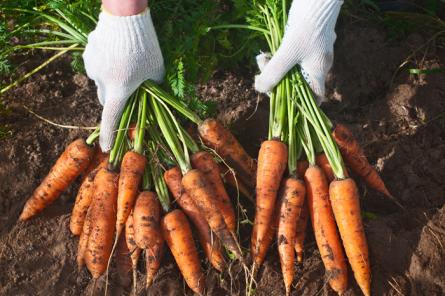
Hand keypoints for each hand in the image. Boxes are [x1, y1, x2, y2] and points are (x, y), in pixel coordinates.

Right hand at [83, 9, 163, 151]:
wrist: (126, 18)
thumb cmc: (146, 47)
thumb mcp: (156, 71)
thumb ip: (152, 87)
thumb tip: (150, 96)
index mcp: (119, 90)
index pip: (111, 118)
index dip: (108, 135)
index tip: (104, 148)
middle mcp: (101, 81)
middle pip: (106, 100)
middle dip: (116, 100)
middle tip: (129, 92)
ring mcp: (92, 67)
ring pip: (101, 81)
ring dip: (111, 80)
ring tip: (126, 64)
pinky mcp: (88, 53)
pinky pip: (97, 65)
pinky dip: (106, 65)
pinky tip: (117, 53)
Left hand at [255, 0, 342, 101]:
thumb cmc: (306, 27)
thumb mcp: (287, 53)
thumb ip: (274, 73)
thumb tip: (260, 89)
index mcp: (319, 72)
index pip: (315, 98)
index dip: (300, 105)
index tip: (281, 101)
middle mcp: (317, 65)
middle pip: (296, 83)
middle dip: (277, 81)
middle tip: (262, 74)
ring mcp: (310, 53)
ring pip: (290, 69)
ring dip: (274, 67)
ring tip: (263, 59)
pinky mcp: (303, 43)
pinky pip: (288, 57)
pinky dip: (277, 57)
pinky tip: (267, 53)